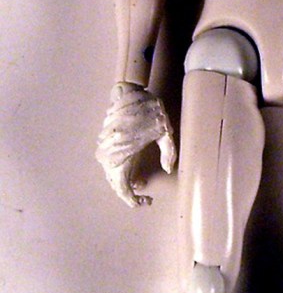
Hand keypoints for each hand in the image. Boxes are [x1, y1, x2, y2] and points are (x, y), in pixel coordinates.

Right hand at [96, 83, 175, 206]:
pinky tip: (134, 166)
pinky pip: (110, 163)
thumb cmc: (149, 112)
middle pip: (116, 184)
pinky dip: (121, 169)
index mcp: (122, 157)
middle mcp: (109, 156)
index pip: (122, 190)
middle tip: (146, 191)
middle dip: (131, 190)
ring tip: (142, 180)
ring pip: (112, 174)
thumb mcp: (165, 133)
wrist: (130, 92)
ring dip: (126, 179)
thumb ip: (169, 153)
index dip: (133, 200)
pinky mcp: (104, 142)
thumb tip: (167, 168)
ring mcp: (104, 149)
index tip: (146, 200)